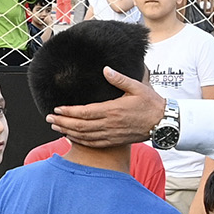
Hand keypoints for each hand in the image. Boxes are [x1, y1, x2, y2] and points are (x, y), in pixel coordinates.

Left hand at [46, 67, 165, 146]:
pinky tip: (72, 138)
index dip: (69, 112)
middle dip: (62, 123)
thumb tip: (105, 69)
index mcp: (113, 109)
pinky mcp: (115, 141)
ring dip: (68, 132)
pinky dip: (80, 141)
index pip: (85, 112)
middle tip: (48, 119)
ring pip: (85, 136)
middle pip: (80, 126)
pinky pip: (94, 144)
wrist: (164, 123)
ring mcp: (112, 134)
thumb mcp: (137, 86)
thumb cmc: (151, 103)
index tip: (57, 109)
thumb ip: (119, 78)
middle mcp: (110, 124)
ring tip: (56, 128)